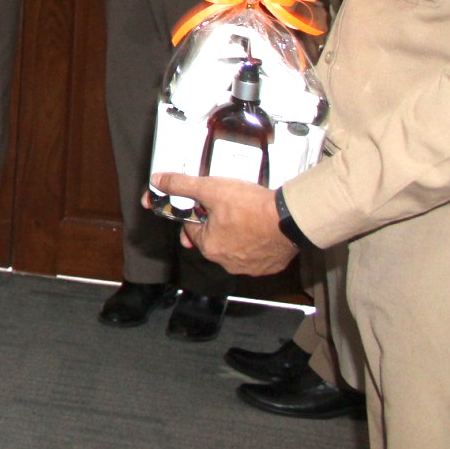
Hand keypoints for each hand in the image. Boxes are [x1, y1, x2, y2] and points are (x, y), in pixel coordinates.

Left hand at [148, 173, 297, 275]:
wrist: (291, 219)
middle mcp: (226, 262)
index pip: (192, 227)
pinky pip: (254, 254)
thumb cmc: (252, 207)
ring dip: (234, 233)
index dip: (197, 211)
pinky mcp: (267, 266)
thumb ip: (182, 185)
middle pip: (212, 238)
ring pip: (233, 246)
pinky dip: (254, 242)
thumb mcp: (211, 189)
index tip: (206, 202)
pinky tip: (258, 228)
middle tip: (228, 207)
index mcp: (208, 246)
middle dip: (215, 223)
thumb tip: (158, 181)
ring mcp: (248, 267)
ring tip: (245, 215)